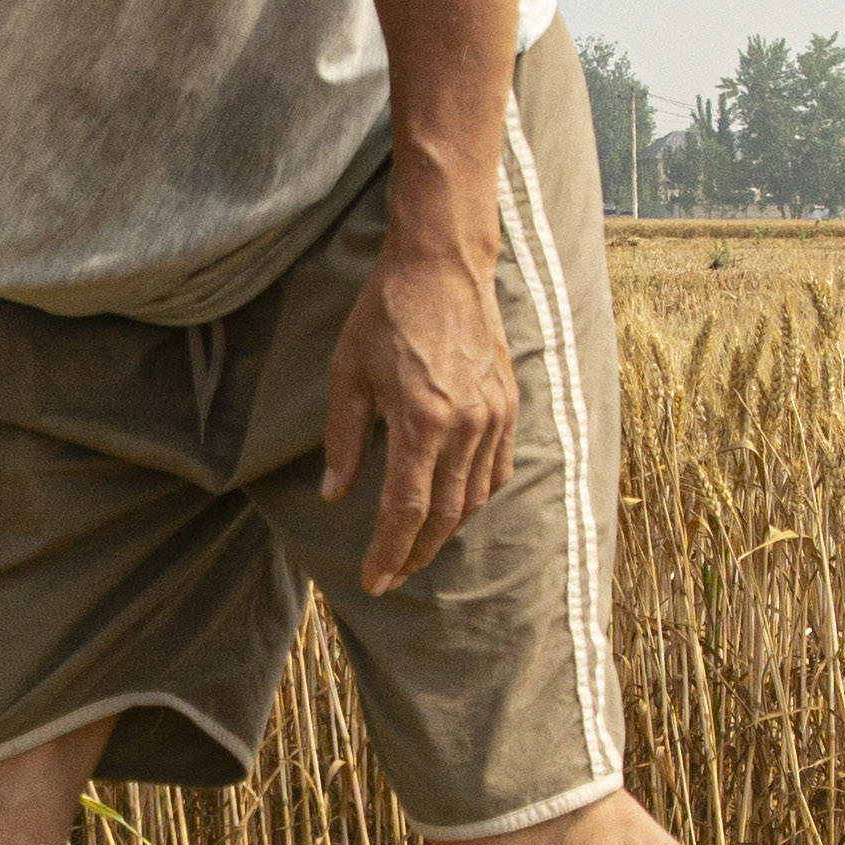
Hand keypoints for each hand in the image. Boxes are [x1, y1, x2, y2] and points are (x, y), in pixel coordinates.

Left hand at [318, 235, 517, 595]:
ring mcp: (493, 416)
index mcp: (422, 420)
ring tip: (417, 547)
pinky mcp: (508, 404)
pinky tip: (454, 506)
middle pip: (444, 514)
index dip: (389, 552)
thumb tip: (336, 494)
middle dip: (416, 553)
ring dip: (445, 530)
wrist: (443, 264)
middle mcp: (465, 426)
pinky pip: (497, 469)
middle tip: (391, 575)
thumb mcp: (348, 373)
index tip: (373, 580)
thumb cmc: (387, 313)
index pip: (406, 509)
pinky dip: (475, 497)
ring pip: (474, 497)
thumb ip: (344, 440)